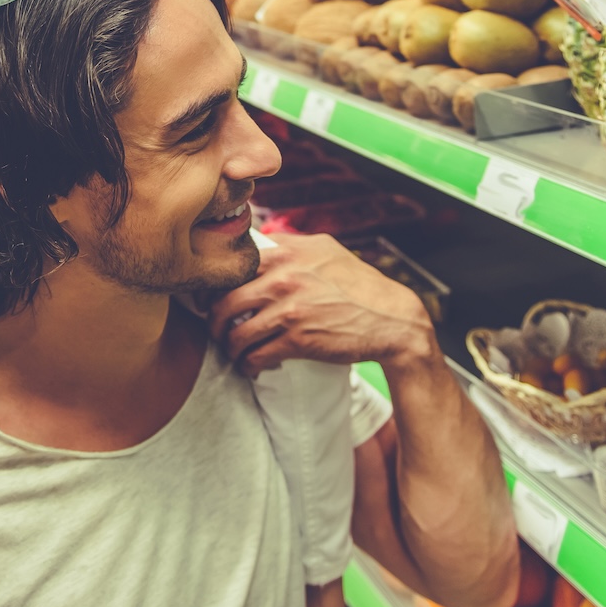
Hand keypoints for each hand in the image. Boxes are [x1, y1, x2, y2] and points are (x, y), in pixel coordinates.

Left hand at [208, 232, 435, 375]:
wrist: (392, 320)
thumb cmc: (359, 284)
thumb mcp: (326, 250)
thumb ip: (291, 244)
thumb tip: (263, 240)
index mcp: (285, 253)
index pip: (232, 267)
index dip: (216, 286)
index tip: (213, 299)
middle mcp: (283, 278)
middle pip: (223, 302)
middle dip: (214, 321)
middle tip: (219, 330)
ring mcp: (289, 310)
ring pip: (236, 333)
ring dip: (230, 347)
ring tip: (235, 352)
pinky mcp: (297, 340)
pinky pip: (256, 356)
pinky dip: (249, 365)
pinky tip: (252, 366)